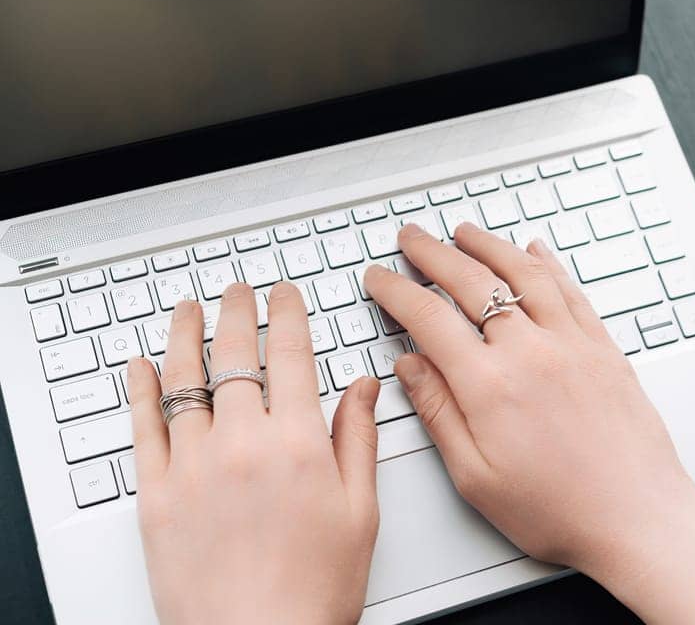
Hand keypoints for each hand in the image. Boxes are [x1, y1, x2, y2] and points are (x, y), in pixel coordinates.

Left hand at [129, 281, 379, 624]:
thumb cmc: (312, 595)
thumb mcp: (359, 514)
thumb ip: (359, 440)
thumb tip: (364, 388)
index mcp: (297, 442)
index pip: (290, 352)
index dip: (286, 312)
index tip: (283, 294)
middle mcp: (243, 443)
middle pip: (235, 354)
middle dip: (237, 310)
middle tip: (236, 291)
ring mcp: (194, 466)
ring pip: (185, 379)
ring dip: (186, 334)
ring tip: (188, 310)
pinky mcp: (157, 496)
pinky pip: (143, 427)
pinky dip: (140, 390)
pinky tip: (141, 366)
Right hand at [366, 223, 694, 611]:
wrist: (638, 518)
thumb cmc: (559, 511)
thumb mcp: (477, 478)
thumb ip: (439, 414)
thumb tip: (409, 368)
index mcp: (490, 386)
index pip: (429, 318)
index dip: (397, 291)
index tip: (380, 278)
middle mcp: (529, 351)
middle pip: (471, 281)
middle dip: (433, 253)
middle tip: (411, 237)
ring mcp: (569, 342)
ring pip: (522, 273)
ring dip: (487, 245)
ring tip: (463, 231)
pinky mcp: (601, 346)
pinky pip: (568, 289)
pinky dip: (546, 264)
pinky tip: (534, 251)